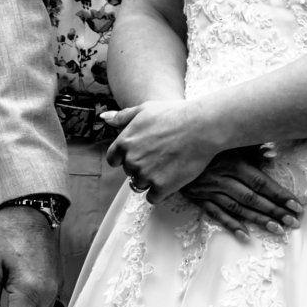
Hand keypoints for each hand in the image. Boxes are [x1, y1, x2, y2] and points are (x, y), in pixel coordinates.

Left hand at [102, 99, 223, 199]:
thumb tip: (104, 118)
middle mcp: (132, 161)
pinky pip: (153, 197)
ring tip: (167, 165)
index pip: (113, 159)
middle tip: (160, 155)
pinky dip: (161, 191)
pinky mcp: (162, 187)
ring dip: (150, 179)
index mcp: (124, 142)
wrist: (202, 127)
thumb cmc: (175, 114)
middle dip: (141, 166)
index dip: (125, 157)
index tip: (139, 154)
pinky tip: (171, 178)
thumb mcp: (145, 109)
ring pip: (140, 185)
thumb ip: (122, 117)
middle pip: (129, 172)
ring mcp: (146, 175)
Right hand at [180, 148, 302, 241]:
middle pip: (252, 197)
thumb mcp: (229, 139)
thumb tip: (273, 155)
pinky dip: (231, 225)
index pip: (261, 182)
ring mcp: (209, 189)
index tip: (296, 205)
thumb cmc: (206, 141)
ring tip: (277, 229)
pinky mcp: (198, 197)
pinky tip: (245, 235)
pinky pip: (216, 213)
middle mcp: (222, 177)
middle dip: (274, 210)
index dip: (279, 195)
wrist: (171, 146)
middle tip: (293, 222)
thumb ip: (252, 147)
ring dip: (258, 219)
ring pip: (238, 207)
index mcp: (233, 162)